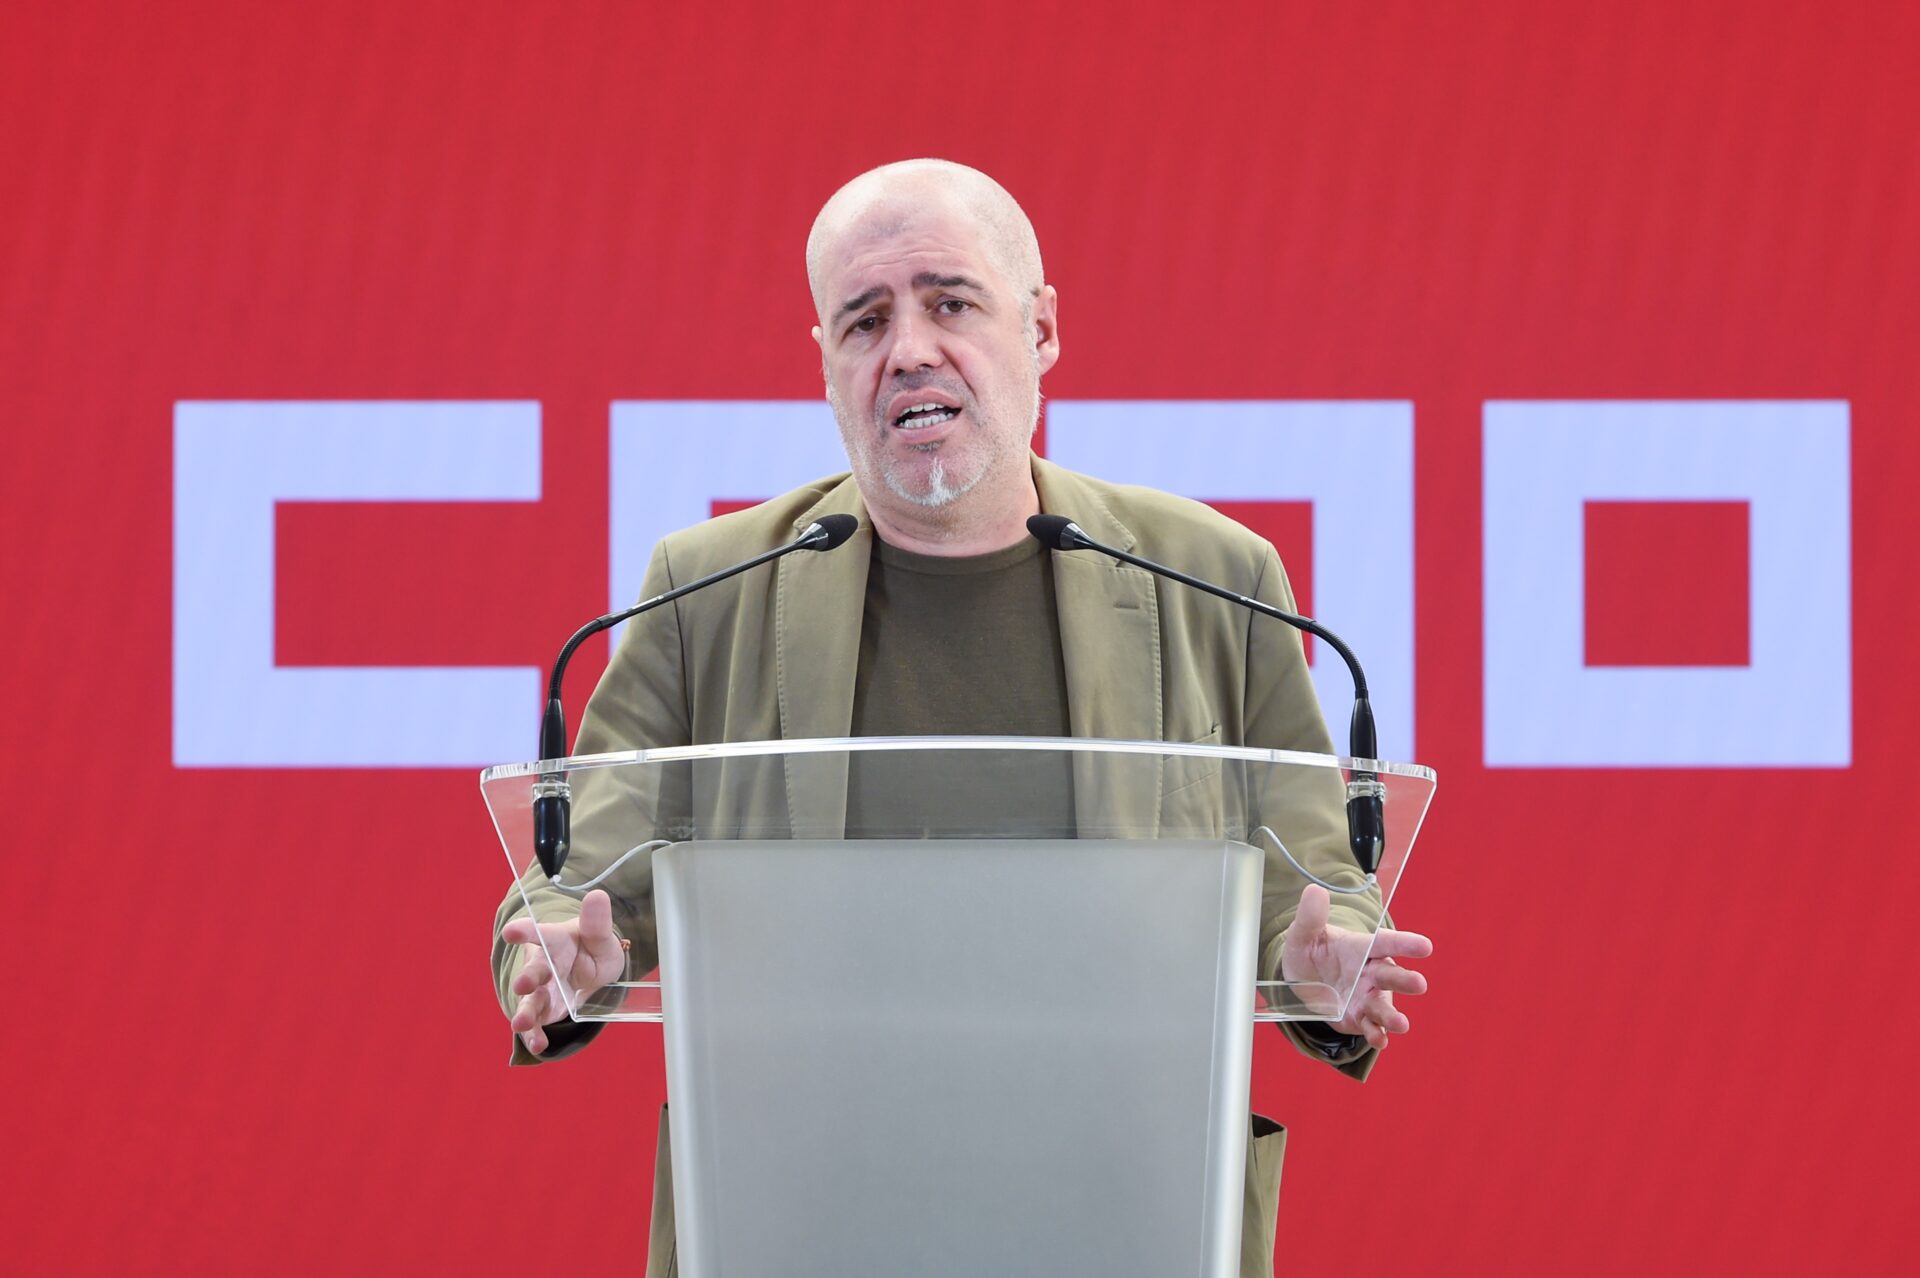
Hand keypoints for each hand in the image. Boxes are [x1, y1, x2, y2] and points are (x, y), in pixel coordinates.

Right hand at [500, 888, 625, 1055]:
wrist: (590, 968)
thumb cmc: (591, 947)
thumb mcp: (600, 936)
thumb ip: (597, 922)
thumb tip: (597, 896)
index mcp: (555, 940)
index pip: (539, 932)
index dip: (525, 931)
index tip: (511, 931)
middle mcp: (544, 964)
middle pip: (533, 970)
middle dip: (527, 977)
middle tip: (522, 984)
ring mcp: (541, 989)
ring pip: (530, 1000)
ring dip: (525, 1012)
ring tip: (520, 1024)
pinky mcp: (545, 1009)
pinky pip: (538, 1023)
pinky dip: (535, 1035)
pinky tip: (538, 1046)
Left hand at [1279, 883, 1431, 1050]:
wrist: (1303, 980)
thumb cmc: (1311, 951)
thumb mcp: (1304, 934)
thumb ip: (1310, 916)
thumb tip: (1314, 890)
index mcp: (1363, 947)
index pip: (1386, 943)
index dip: (1405, 944)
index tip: (1425, 946)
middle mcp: (1371, 973)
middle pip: (1391, 976)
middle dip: (1406, 981)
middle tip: (1419, 984)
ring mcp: (1368, 997)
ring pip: (1384, 1006)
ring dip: (1393, 1016)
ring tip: (1401, 1024)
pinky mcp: (1360, 1018)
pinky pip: (1371, 1027)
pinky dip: (1376, 1034)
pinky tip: (1380, 1040)